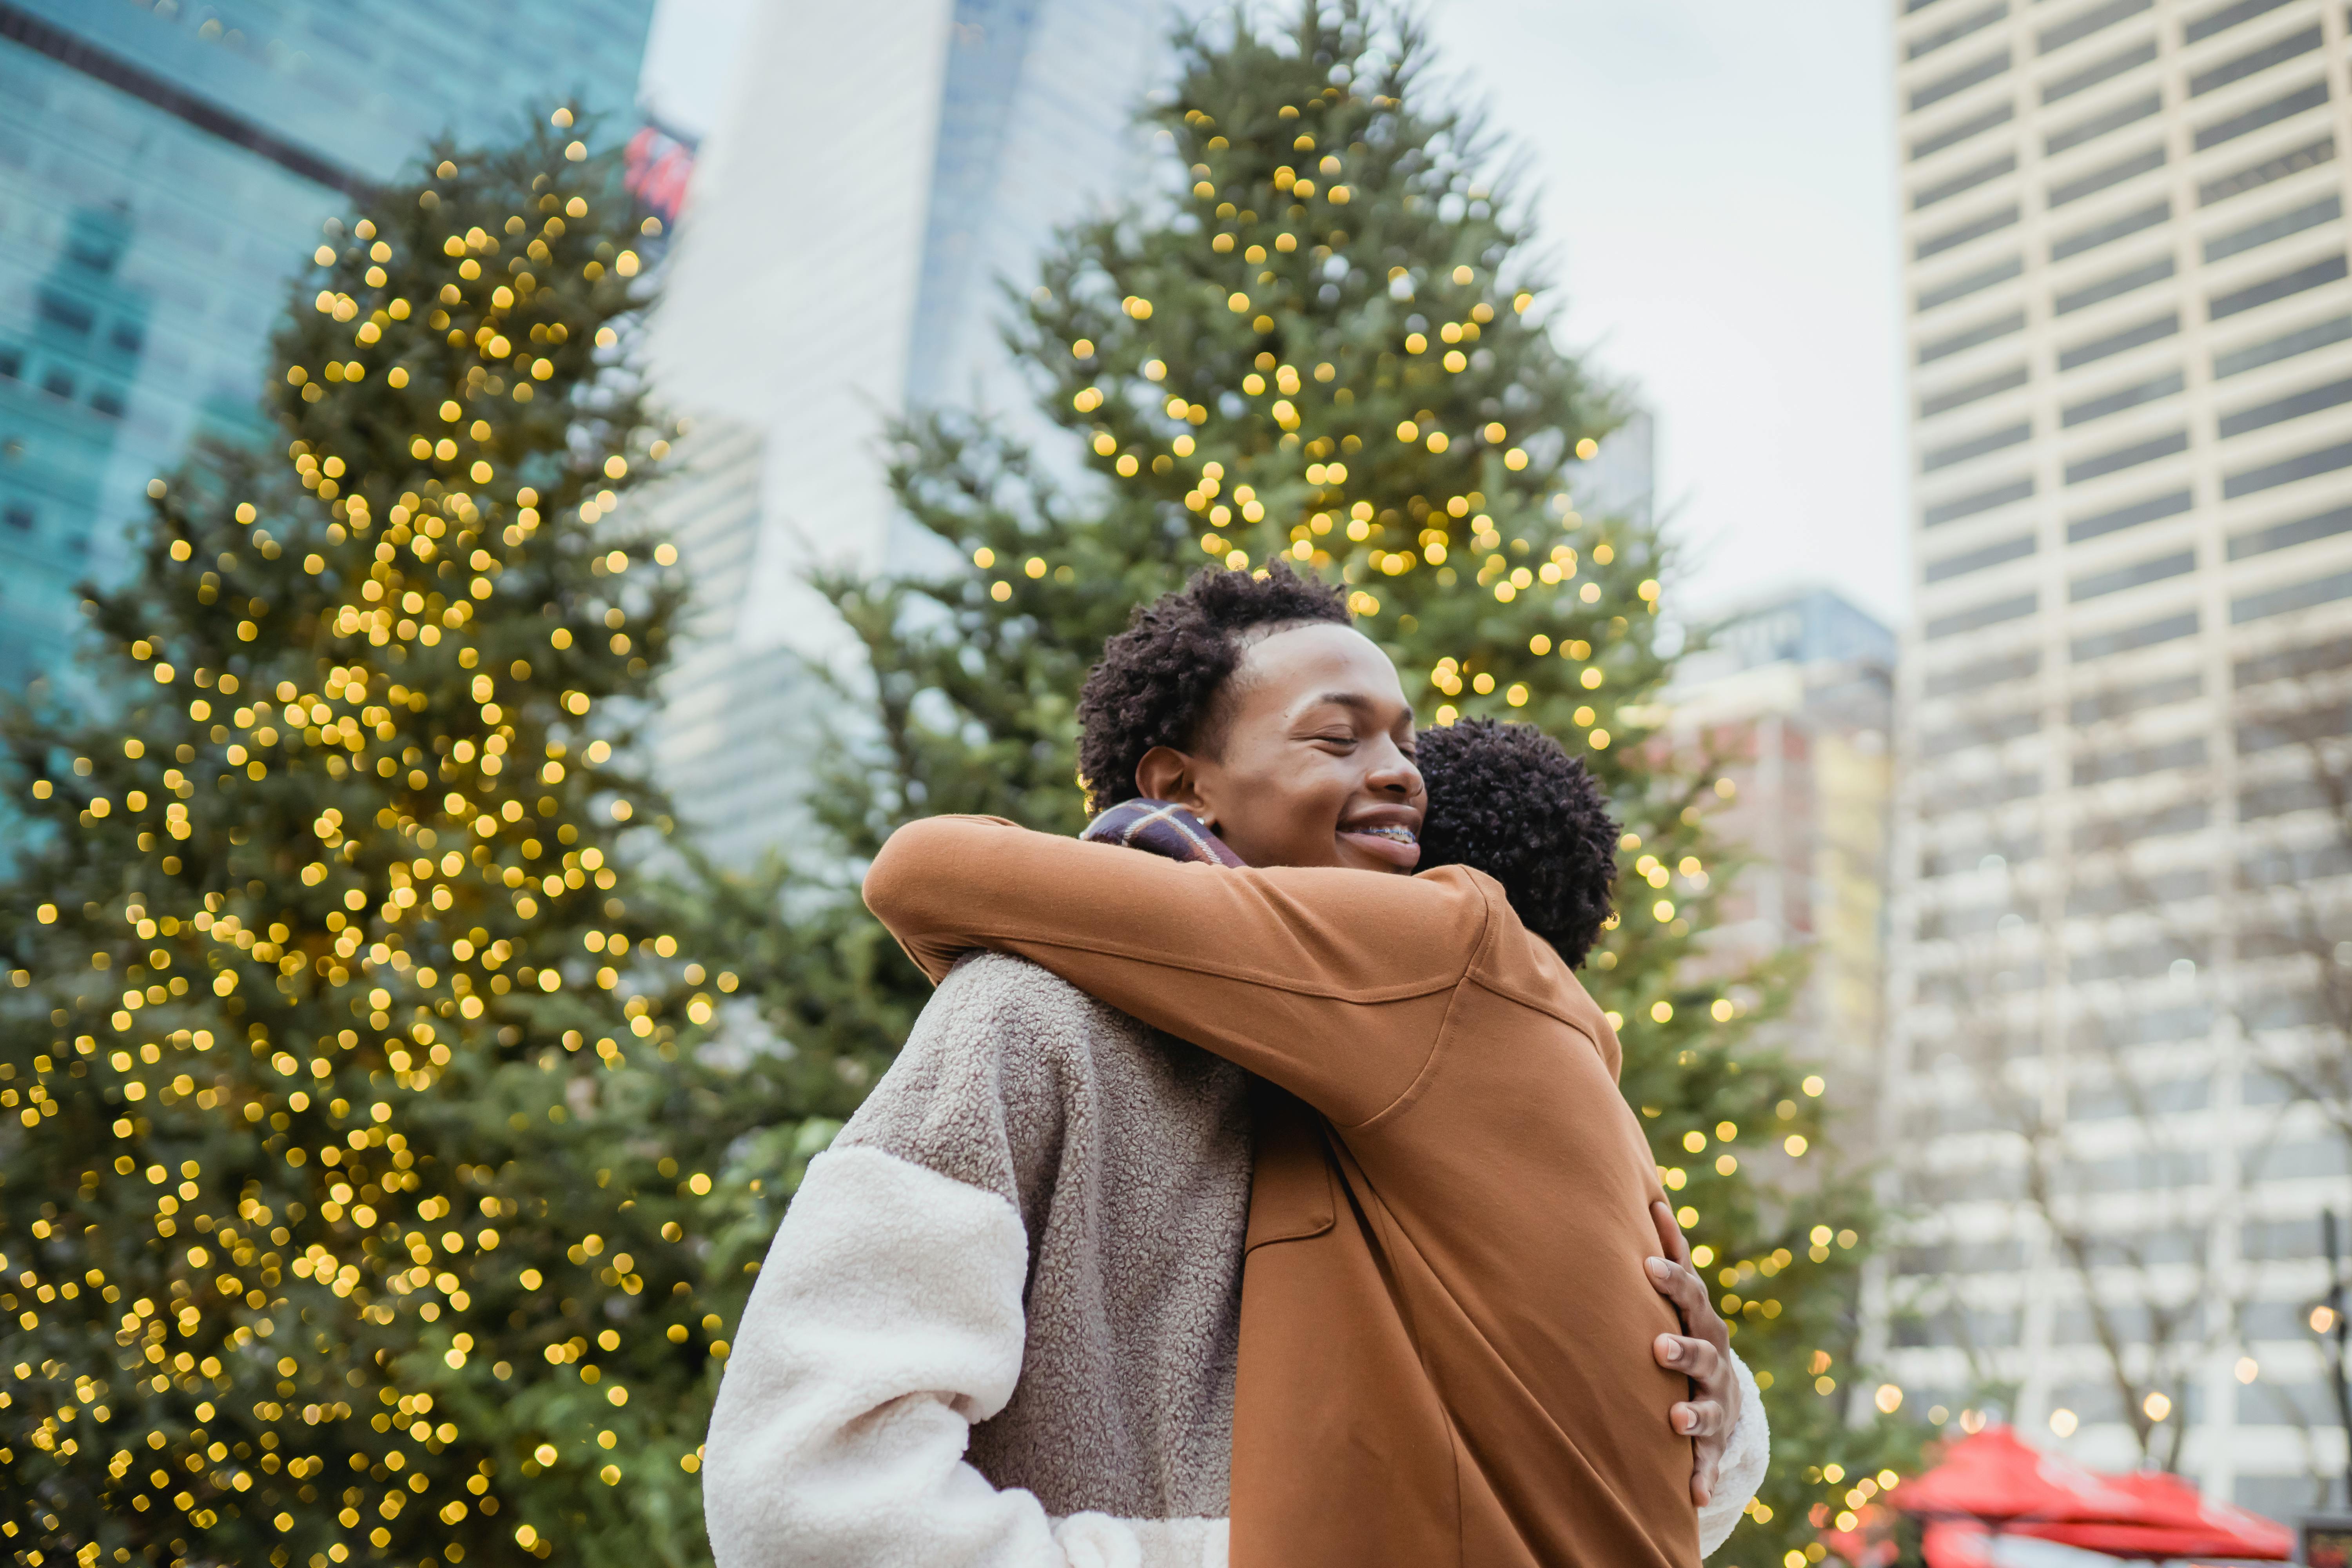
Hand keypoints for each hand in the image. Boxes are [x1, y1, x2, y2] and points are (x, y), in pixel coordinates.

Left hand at [1647, 1199, 1739, 1507]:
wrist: (1721, 1390)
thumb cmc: (1684, 1328)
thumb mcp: (1677, 1297)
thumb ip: (1664, 1255)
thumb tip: (1650, 1193)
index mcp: (1700, 1318)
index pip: (1687, 1293)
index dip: (1671, 1275)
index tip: (1647, 1263)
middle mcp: (1713, 1357)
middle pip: (1701, 1348)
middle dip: (1681, 1346)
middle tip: (1656, 1345)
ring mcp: (1717, 1399)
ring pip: (1708, 1406)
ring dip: (1692, 1411)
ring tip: (1673, 1416)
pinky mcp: (1715, 1439)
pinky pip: (1709, 1460)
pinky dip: (1702, 1476)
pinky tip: (1693, 1495)